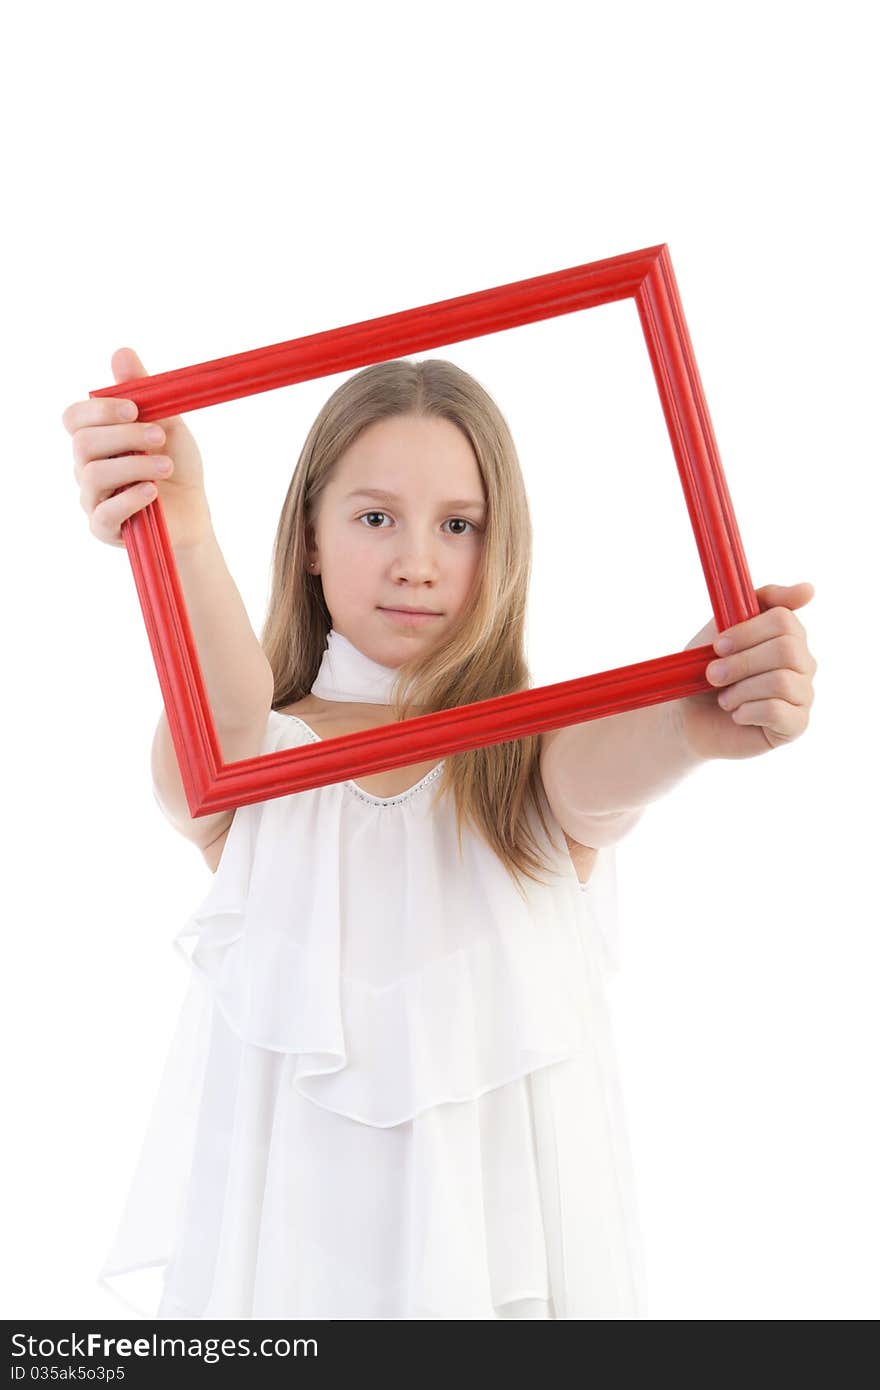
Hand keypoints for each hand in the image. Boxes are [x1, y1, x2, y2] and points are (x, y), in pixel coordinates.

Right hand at [63, 346, 212, 550]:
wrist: (193, 512)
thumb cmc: (176, 465)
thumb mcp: (168, 424)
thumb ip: (144, 392)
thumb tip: (122, 352)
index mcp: (97, 438)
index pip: (74, 418)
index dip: (99, 410)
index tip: (133, 408)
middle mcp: (86, 467)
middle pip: (83, 443)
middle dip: (124, 436)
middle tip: (160, 436)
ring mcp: (92, 499)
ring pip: (93, 475)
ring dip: (134, 465)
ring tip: (167, 467)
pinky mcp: (103, 528)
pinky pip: (103, 513)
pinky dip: (130, 499)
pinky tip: (152, 492)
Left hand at [679, 582, 817, 759]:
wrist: (689, 716)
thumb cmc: (708, 669)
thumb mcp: (724, 627)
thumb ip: (762, 601)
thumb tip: (809, 589)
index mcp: (788, 635)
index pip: (784, 620)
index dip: (747, 632)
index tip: (719, 645)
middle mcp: (803, 663)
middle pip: (786, 649)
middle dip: (741, 662)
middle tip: (713, 674)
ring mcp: (803, 695)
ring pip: (781, 681)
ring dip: (740, 690)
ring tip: (724, 699)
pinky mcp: (796, 725)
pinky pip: (778, 712)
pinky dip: (747, 712)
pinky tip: (737, 714)